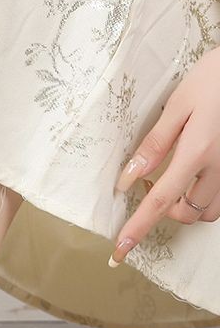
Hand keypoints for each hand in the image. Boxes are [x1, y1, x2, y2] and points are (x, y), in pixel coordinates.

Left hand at [110, 46, 219, 266]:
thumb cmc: (218, 75)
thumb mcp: (179, 103)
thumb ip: (154, 144)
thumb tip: (127, 179)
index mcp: (198, 152)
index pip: (159, 202)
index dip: (137, 229)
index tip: (119, 252)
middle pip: (187, 214)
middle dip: (165, 210)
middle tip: (151, 181)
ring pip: (209, 211)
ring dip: (188, 206)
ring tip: (176, 179)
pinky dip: (207, 196)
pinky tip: (197, 175)